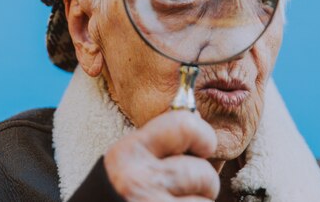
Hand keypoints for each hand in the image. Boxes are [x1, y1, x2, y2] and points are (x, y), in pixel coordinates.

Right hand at [104, 110, 219, 201]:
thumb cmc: (113, 197)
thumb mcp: (128, 164)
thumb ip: (159, 146)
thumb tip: (201, 127)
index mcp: (130, 153)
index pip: (184, 125)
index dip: (203, 136)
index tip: (203, 147)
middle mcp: (140, 181)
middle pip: (203, 172)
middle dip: (205, 184)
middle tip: (190, 189)